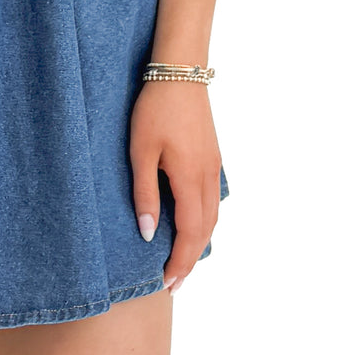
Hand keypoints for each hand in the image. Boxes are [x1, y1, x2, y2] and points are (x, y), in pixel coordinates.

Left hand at [129, 80, 223, 294]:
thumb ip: (145, 193)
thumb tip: (150, 235)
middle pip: (205, 230)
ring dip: (199, 241)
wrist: (180, 71)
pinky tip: (191, 222)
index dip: (180, 262)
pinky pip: (213, 199)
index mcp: (191, 179)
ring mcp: (213, 166)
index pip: (190, 234)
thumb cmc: (155, 108)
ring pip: (213, 216)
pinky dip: (204, 220)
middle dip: (191, 259)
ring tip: (181, 258)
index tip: (168, 283)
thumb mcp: (141, 150)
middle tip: (173, 281)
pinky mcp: (212, 156)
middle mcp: (208, 177)